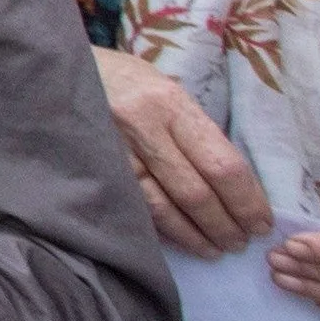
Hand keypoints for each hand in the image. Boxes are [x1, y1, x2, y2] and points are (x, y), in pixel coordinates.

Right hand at [93, 46, 271, 256]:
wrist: (58, 70)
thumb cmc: (123, 79)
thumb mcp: (165, 89)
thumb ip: (193, 129)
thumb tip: (233, 179)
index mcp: (169, 103)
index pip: (221, 163)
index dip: (247, 200)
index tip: (262, 222)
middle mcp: (142, 127)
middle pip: (195, 191)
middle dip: (225, 224)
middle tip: (241, 243)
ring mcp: (114, 151)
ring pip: (163, 207)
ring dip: (195, 235)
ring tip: (216, 250)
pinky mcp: (95, 170)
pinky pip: (135, 207)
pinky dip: (162, 229)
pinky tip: (180, 240)